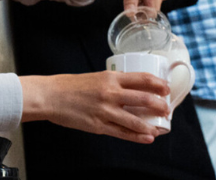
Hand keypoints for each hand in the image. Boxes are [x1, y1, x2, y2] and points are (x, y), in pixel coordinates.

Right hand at [20, 72, 170, 143]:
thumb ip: (113, 84)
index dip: (159, 85)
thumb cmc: (69, 86)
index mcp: (110, 78)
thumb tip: (131, 92)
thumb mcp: (94, 77)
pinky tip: (148, 138)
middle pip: (145, 99)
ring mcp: (105, 110)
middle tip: (166, 109)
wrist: (49, 96)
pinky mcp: (98, 125)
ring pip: (137, 121)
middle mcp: (110, 93)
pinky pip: (123, 133)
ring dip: (152, 126)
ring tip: (159, 128)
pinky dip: (138, 137)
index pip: (143, 79)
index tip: (166, 89)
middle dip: (161, 106)